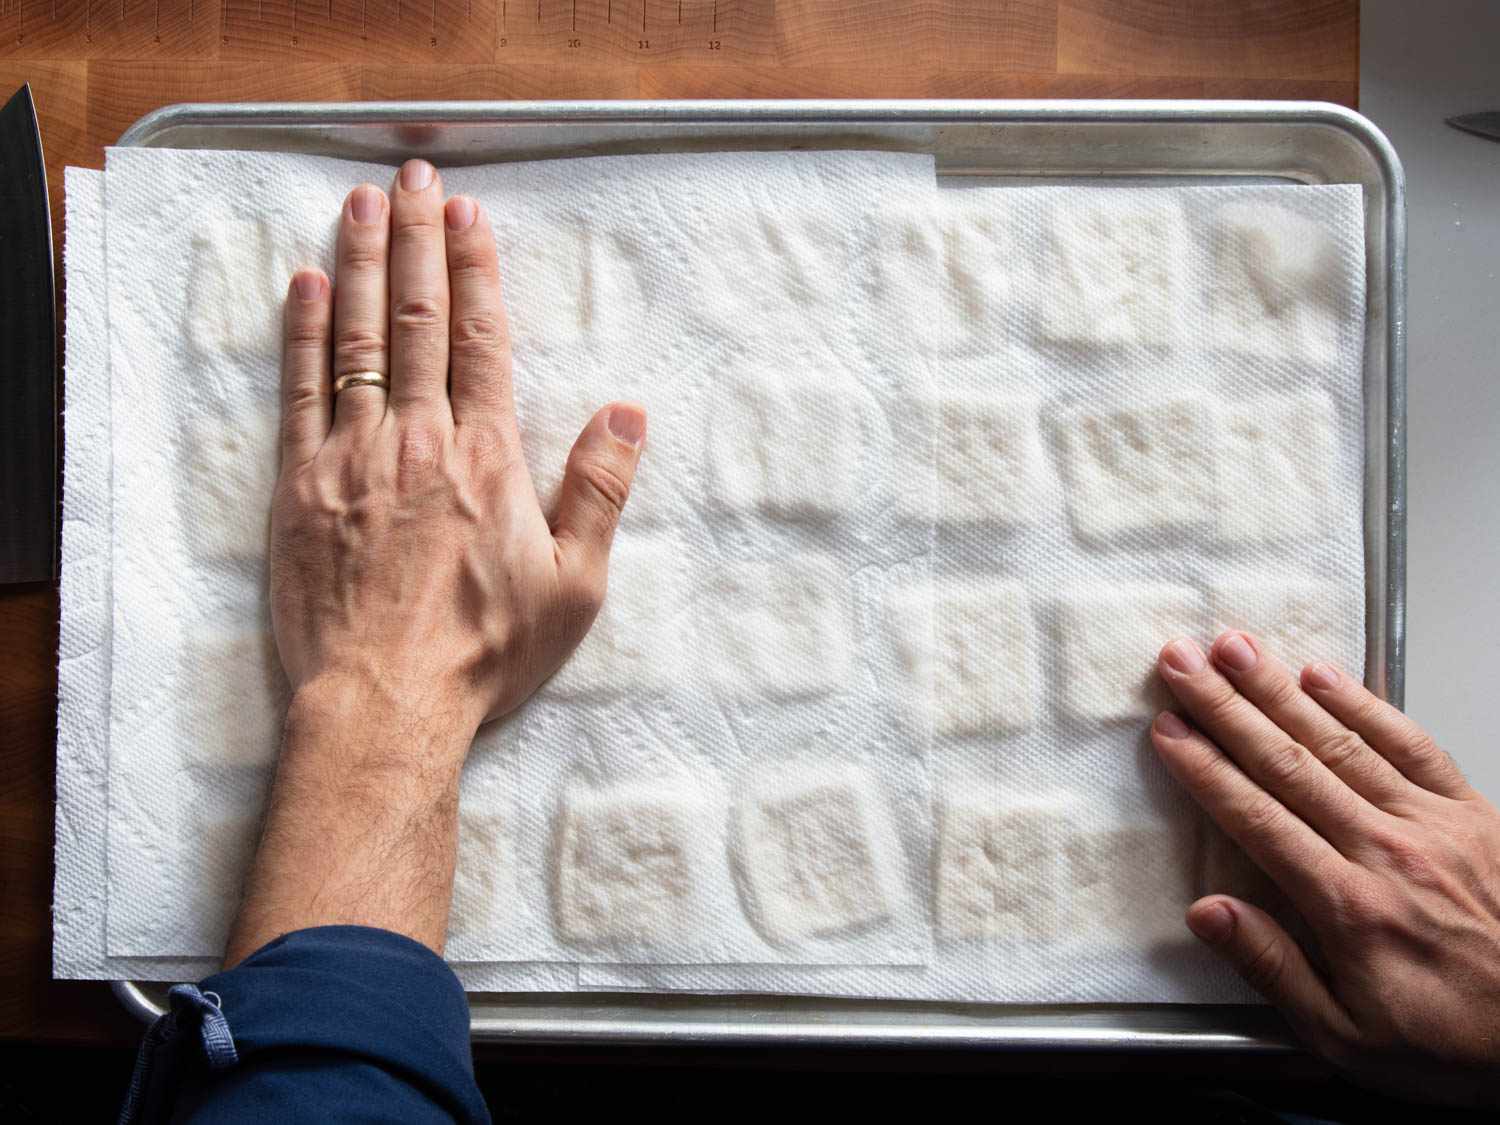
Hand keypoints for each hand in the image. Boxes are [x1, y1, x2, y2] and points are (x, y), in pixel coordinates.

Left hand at [227, 160, 645, 964]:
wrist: (384, 701)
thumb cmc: (484, 650)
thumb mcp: (573, 584)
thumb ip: (598, 491)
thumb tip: (630, 414)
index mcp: (486, 456)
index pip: (481, 340)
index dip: (475, 270)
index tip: (468, 216)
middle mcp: (418, 438)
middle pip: (417, 319)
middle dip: (417, 241)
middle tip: (413, 178)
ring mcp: (353, 456)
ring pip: (356, 339)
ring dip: (360, 264)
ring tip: (361, 204)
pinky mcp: (301, 484)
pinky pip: (301, 389)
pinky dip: (303, 332)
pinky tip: (305, 285)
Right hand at [1153, 633, 1499, 1103]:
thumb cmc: (1456, 1044)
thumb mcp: (1349, 1040)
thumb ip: (1275, 969)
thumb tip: (1206, 912)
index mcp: (1348, 906)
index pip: (1257, 819)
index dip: (1205, 769)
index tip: (1166, 728)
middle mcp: (1386, 850)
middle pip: (1287, 763)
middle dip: (1225, 707)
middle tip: (1180, 660)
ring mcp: (1433, 824)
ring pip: (1340, 741)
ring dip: (1279, 689)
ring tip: (1234, 647)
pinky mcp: (1474, 813)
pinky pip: (1412, 745)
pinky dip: (1366, 706)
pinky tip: (1324, 674)